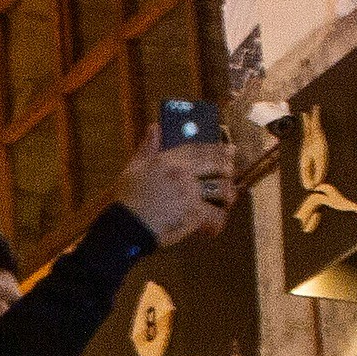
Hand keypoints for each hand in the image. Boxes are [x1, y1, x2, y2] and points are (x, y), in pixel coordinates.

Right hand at [111, 125, 233, 247]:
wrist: (125, 227)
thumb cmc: (126, 199)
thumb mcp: (133, 169)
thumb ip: (146, 148)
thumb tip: (154, 128)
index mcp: (168, 161)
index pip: (199, 149)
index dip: (217, 148)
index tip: (230, 149)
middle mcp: (182, 174)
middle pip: (216, 166)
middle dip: (228, 169)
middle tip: (231, 174)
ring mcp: (190, 194)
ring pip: (222, 190)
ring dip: (227, 196)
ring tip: (227, 201)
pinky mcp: (193, 215)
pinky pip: (216, 215)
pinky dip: (217, 222)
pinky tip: (213, 226)